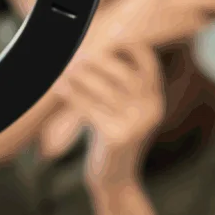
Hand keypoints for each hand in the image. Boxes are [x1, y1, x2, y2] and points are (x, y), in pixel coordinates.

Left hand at [55, 41, 163, 189]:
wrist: (115, 178)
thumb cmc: (113, 134)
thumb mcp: (124, 108)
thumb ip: (121, 82)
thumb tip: (97, 45)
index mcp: (156, 98)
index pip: (147, 60)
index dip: (127, 44)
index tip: (104, 37)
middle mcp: (151, 109)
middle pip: (123, 73)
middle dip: (97, 60)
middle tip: (76, 54)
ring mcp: (137, 124)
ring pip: (104, 90)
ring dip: (80, 76)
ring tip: (65, 67)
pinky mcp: (118, 138)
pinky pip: (90, 109)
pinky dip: (72, 95)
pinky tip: (59, 86)